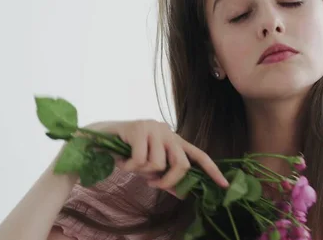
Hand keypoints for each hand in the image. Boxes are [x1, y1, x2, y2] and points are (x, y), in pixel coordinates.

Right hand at [84, 120, 229, 193]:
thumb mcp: (148, 167)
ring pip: (158, 165)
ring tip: (129, 164)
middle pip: (181, 165)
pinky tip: (121, 160)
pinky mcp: (139, 128)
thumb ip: (164, 177)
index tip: (224, 186)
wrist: (98, 137)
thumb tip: (181, 193)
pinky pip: (140, 161)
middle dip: (168, 181)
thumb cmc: (126, 153)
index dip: (212, 170)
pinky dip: (129, 167)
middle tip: (152, 184)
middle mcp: (168, 131)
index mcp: (173, 140)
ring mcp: (154, 128)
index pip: (199, 155)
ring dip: (141, 172)